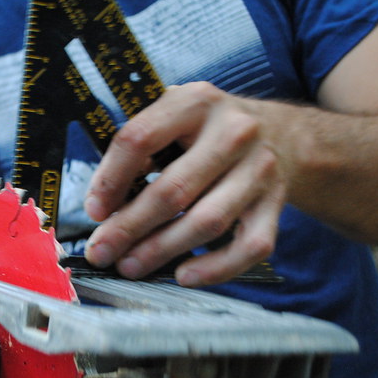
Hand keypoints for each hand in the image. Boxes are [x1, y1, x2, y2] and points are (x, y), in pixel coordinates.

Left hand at [83, 82, 286, 285]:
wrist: (283, 134)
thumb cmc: (210, 132)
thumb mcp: (176, 118)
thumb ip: (141, 149)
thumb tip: (103, 206)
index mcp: (196, 102)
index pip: (140, 139)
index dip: (110, 179)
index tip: (95, 210)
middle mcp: (233, 132)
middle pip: (173, 189)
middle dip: (129, 227)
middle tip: (102, 251)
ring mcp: (260, 169)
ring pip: (208, 221)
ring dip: (162, 250)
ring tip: (131, 265)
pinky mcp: (276, 203)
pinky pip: (249, 246)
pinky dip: (216, 268)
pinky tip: (184, 275)